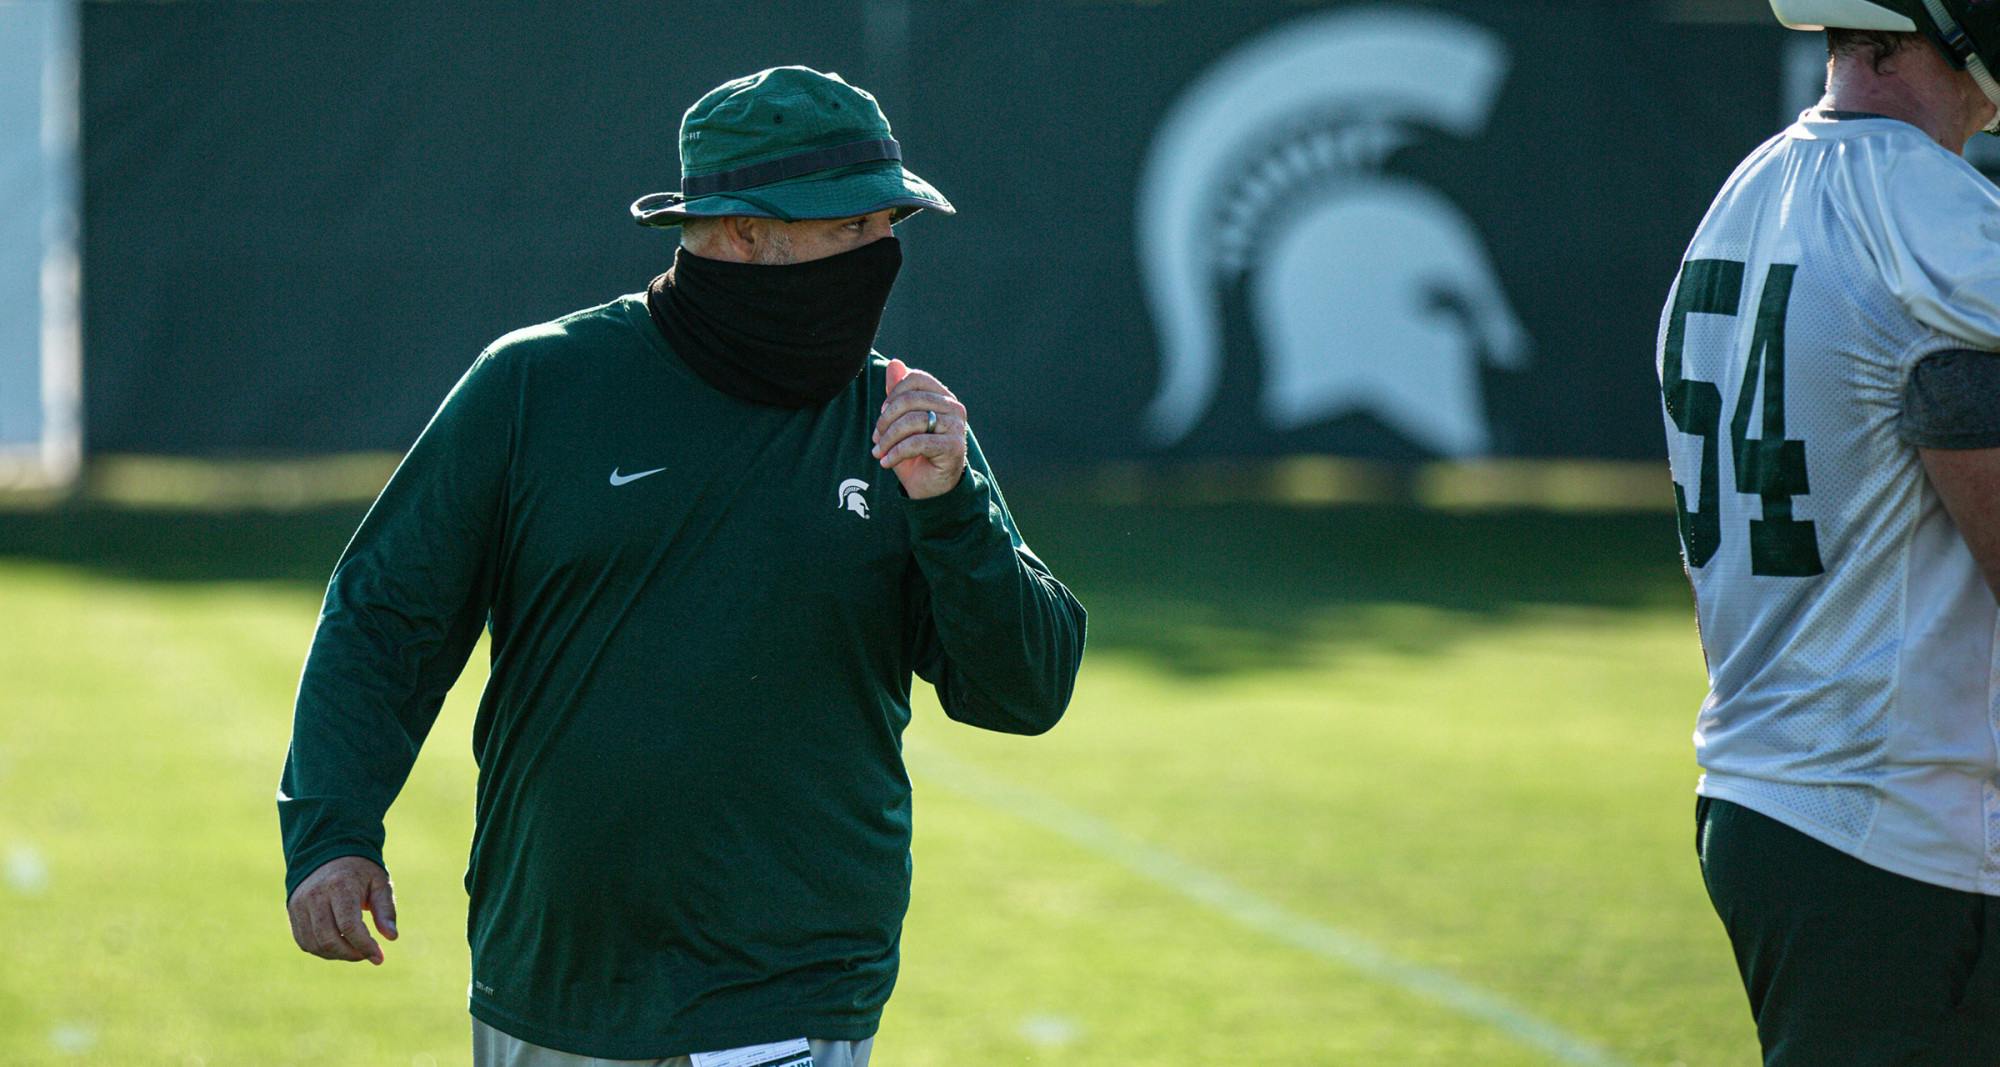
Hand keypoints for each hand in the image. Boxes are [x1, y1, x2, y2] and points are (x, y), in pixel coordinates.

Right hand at [286, 855, 397, 964]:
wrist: (328, 852)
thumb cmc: (360, 871)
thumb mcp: (380, 883)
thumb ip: (386, 910)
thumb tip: (391, 938)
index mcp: (340, 886)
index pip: (349, 926)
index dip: (365, 946)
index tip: (379, 957)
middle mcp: (316, 896)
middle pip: (329, 939)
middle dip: (351, 954)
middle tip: (367, 954)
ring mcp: (300, 904)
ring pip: (314, 944)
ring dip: (337, 955)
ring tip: (355, 950)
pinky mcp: (292, 912)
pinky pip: (304, 941)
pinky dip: (322, 950)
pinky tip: (339, 946)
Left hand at [872, 359, 967, 499]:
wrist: (931, 489)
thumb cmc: (915, 454)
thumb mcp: (901, 423)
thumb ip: (898, 394)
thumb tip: (894, 362)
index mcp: (943, 397)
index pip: (915, 379)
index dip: (892, 395)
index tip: (881, 415)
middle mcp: (954, 408)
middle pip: (911, 400)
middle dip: (886, 420)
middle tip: (876, 439)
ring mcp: (957, 427)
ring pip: (912, 421)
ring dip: (888, 438)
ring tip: (879, 452)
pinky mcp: (954, 447)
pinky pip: (918, 443)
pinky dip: (896, 453)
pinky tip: (886, 462)